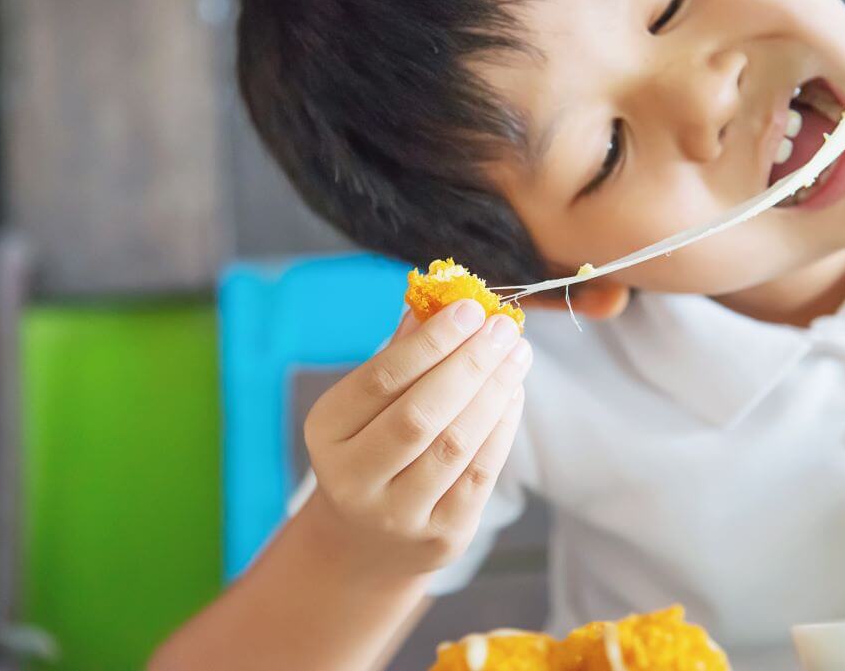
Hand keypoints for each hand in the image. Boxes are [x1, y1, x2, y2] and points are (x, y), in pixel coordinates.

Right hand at [300, 301, 530, 576]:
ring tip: (517, 355)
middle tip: (504, 327)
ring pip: (454, 445)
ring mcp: (397, 515)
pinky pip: (479, 475)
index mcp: (327, 433)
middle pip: (420, 415)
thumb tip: (439, 300)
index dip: (430, 342)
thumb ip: (400, 356)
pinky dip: (502, 429)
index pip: (381, 380)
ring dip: (494, 392)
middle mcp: (353, 480)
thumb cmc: (372, 451)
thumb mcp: (366, 407)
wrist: (366, 545)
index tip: (471, 308)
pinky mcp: (441, 537)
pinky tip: (514, 394)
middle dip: (469, 364)